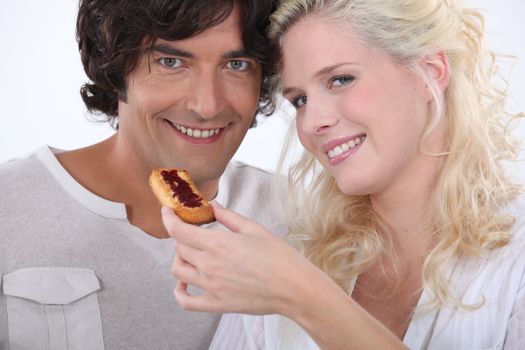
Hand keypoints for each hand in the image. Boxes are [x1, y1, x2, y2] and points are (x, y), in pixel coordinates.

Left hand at [161, 203, 312, 315]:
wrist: (294, 287)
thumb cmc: (279, 257)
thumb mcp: (254, 229)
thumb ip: (229, 217)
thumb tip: (213, 206)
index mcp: (218, 243)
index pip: (179, 230)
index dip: (168, 218)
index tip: (167, 212)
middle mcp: (209, 265)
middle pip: (179, 248)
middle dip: (180, 236)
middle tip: (190, 232)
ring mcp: (211, 287)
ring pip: (178, 270)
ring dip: (179, 259)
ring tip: (190, 254)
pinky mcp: (216, 304)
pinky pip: (186, 301)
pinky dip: (179, 292)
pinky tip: (184, 284)